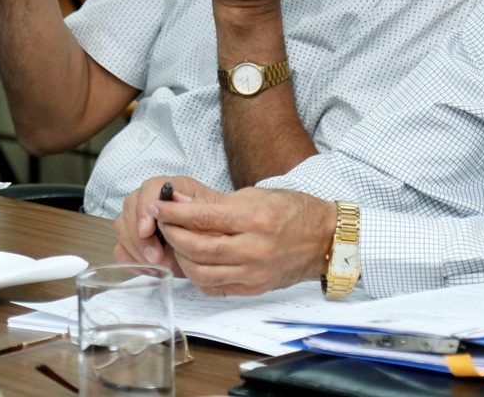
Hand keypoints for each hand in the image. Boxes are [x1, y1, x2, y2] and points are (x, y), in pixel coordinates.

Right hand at [112, 176, 215, 272]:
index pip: (149, 188)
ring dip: (136, 249)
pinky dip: (132, 260)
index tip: (146, 231)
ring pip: (122, 228)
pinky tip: (152, 268)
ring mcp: (141, 221)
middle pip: (130, 207)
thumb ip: (194, 208)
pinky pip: (121, 249)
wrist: (217, 248)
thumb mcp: (212, 217)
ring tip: (158, 264)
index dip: (144, 208)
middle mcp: (152, 200)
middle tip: (155, 257)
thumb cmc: (216, 228)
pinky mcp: (136, 243)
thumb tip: (174, 200)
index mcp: (171, 188)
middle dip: (139, 236)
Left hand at [154, 187, 336, 295]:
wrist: (325, 239)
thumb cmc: (293, 211)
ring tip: (176, 242)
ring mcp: (254, 272)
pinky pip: (215, 287)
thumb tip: (179, 201)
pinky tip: (193, 261)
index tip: (157, 205)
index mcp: (255, 219)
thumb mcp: (256, 195)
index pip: (202, 218)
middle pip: (197, 248)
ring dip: (181, 257)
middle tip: (161, 222)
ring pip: (201, 272)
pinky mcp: (254, 288)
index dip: (173, 212)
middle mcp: (254, 249)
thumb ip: (216, 202)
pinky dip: (197, 275)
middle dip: (172, 234)